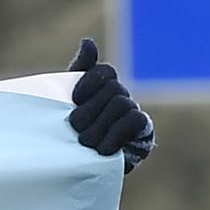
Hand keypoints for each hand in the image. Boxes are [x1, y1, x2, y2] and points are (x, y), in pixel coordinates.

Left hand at [66, 38, 154, 168]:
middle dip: (91, 108)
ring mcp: (133, 114)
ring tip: (84, 142)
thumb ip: (77, 72)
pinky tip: (102, 149)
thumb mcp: (65, 103)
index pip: (105, 71)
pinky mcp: (143, 134)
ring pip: (122, 104)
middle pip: (113, 88)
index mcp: (103, 88)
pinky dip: (116, 135)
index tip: (74, 99)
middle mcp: (121, 97)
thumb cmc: (70, 134)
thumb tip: (88, 41)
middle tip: (74, 126)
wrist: (78, 168)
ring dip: (100, 124)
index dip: (90, 81)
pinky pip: (134, 121)